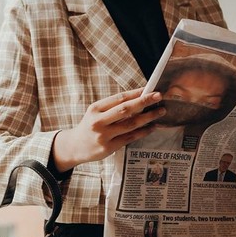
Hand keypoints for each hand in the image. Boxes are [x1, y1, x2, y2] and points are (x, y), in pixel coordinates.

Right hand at [51, 88, 165, 172]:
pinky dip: (143, 131)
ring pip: (130, 124)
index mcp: (95, 109)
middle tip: (159, 96)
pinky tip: (152, 126)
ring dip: (148, 117)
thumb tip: (138, 98)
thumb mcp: (95, 113)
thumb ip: (113, 107)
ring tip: (160, 111)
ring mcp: (103, 135)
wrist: (75, 146)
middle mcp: (98, 121)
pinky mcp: (109, 147)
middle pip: (125, 109)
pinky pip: (130, 137)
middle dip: (144, 101)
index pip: (118, 98)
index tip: (149, 88)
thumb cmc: (90, 126)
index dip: (135, 93)